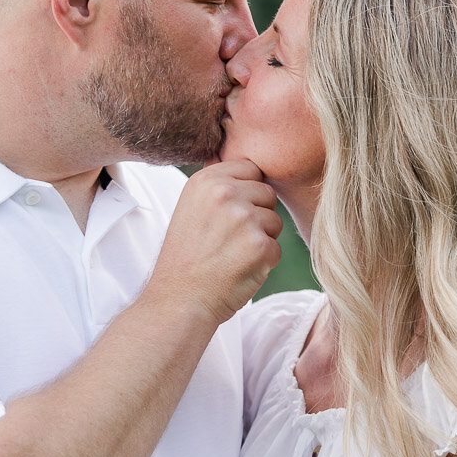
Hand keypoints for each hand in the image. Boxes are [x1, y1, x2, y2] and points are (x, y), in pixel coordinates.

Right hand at [148, 161, 280, 324]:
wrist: (179, 300)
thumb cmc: (186, 256)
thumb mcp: (190, 206)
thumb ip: (215, 182)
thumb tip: (233, 156)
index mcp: (207, 180)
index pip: (251, 170)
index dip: (245, 195)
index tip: (226, 217)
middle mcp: (225, 193)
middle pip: (267, 194)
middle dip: (256, 217)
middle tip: (228, 240)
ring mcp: (244, 218)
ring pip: (274, 221)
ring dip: (261, 240)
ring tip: (231, 255)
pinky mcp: (260, 246)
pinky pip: (277, 248)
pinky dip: (263, 263)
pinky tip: (238, 269)